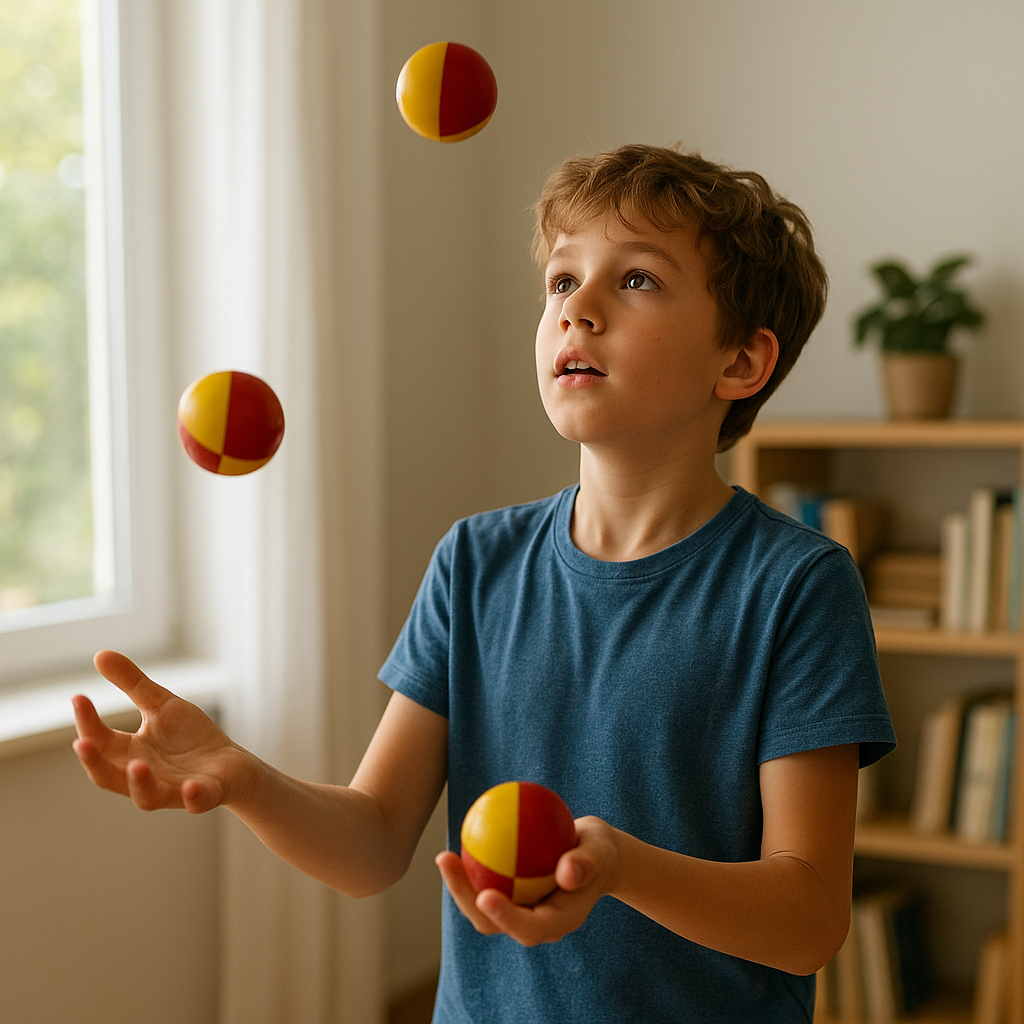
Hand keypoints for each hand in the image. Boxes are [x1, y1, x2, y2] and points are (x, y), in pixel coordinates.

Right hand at [72, 650, 256, 813]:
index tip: (78, 697)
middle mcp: (145, 777)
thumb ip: (132, 684)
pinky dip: (192, 797)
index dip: (87, 723)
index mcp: (130, 753)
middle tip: (82, 743)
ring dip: (140, 784)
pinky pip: (195, 802)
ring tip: (137, 765)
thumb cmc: (189, 737)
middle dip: (95, 763)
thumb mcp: (160, 705)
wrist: (230, 763)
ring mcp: (173, 790)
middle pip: (109, 778)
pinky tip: (191, 787)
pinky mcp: (203, 795)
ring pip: (147, 797)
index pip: (100, 742)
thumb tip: (99, 654)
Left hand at [435, 815, 620, 946]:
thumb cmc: (599, 850)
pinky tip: (458, 840)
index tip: (485, 895)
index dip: (504, 917)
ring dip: (459, 886)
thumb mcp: (601, 850)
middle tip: (448, 862)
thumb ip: (587, 862)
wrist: (594, 855)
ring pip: (481, 909)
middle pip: (492, 923)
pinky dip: (469, 869)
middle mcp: (533, 923)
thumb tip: (567, 872)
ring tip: (444, 856)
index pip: (528, 928)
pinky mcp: (509, 896)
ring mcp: (519, 911)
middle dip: (466, 900)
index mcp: (558, 921)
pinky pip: (485, 884)